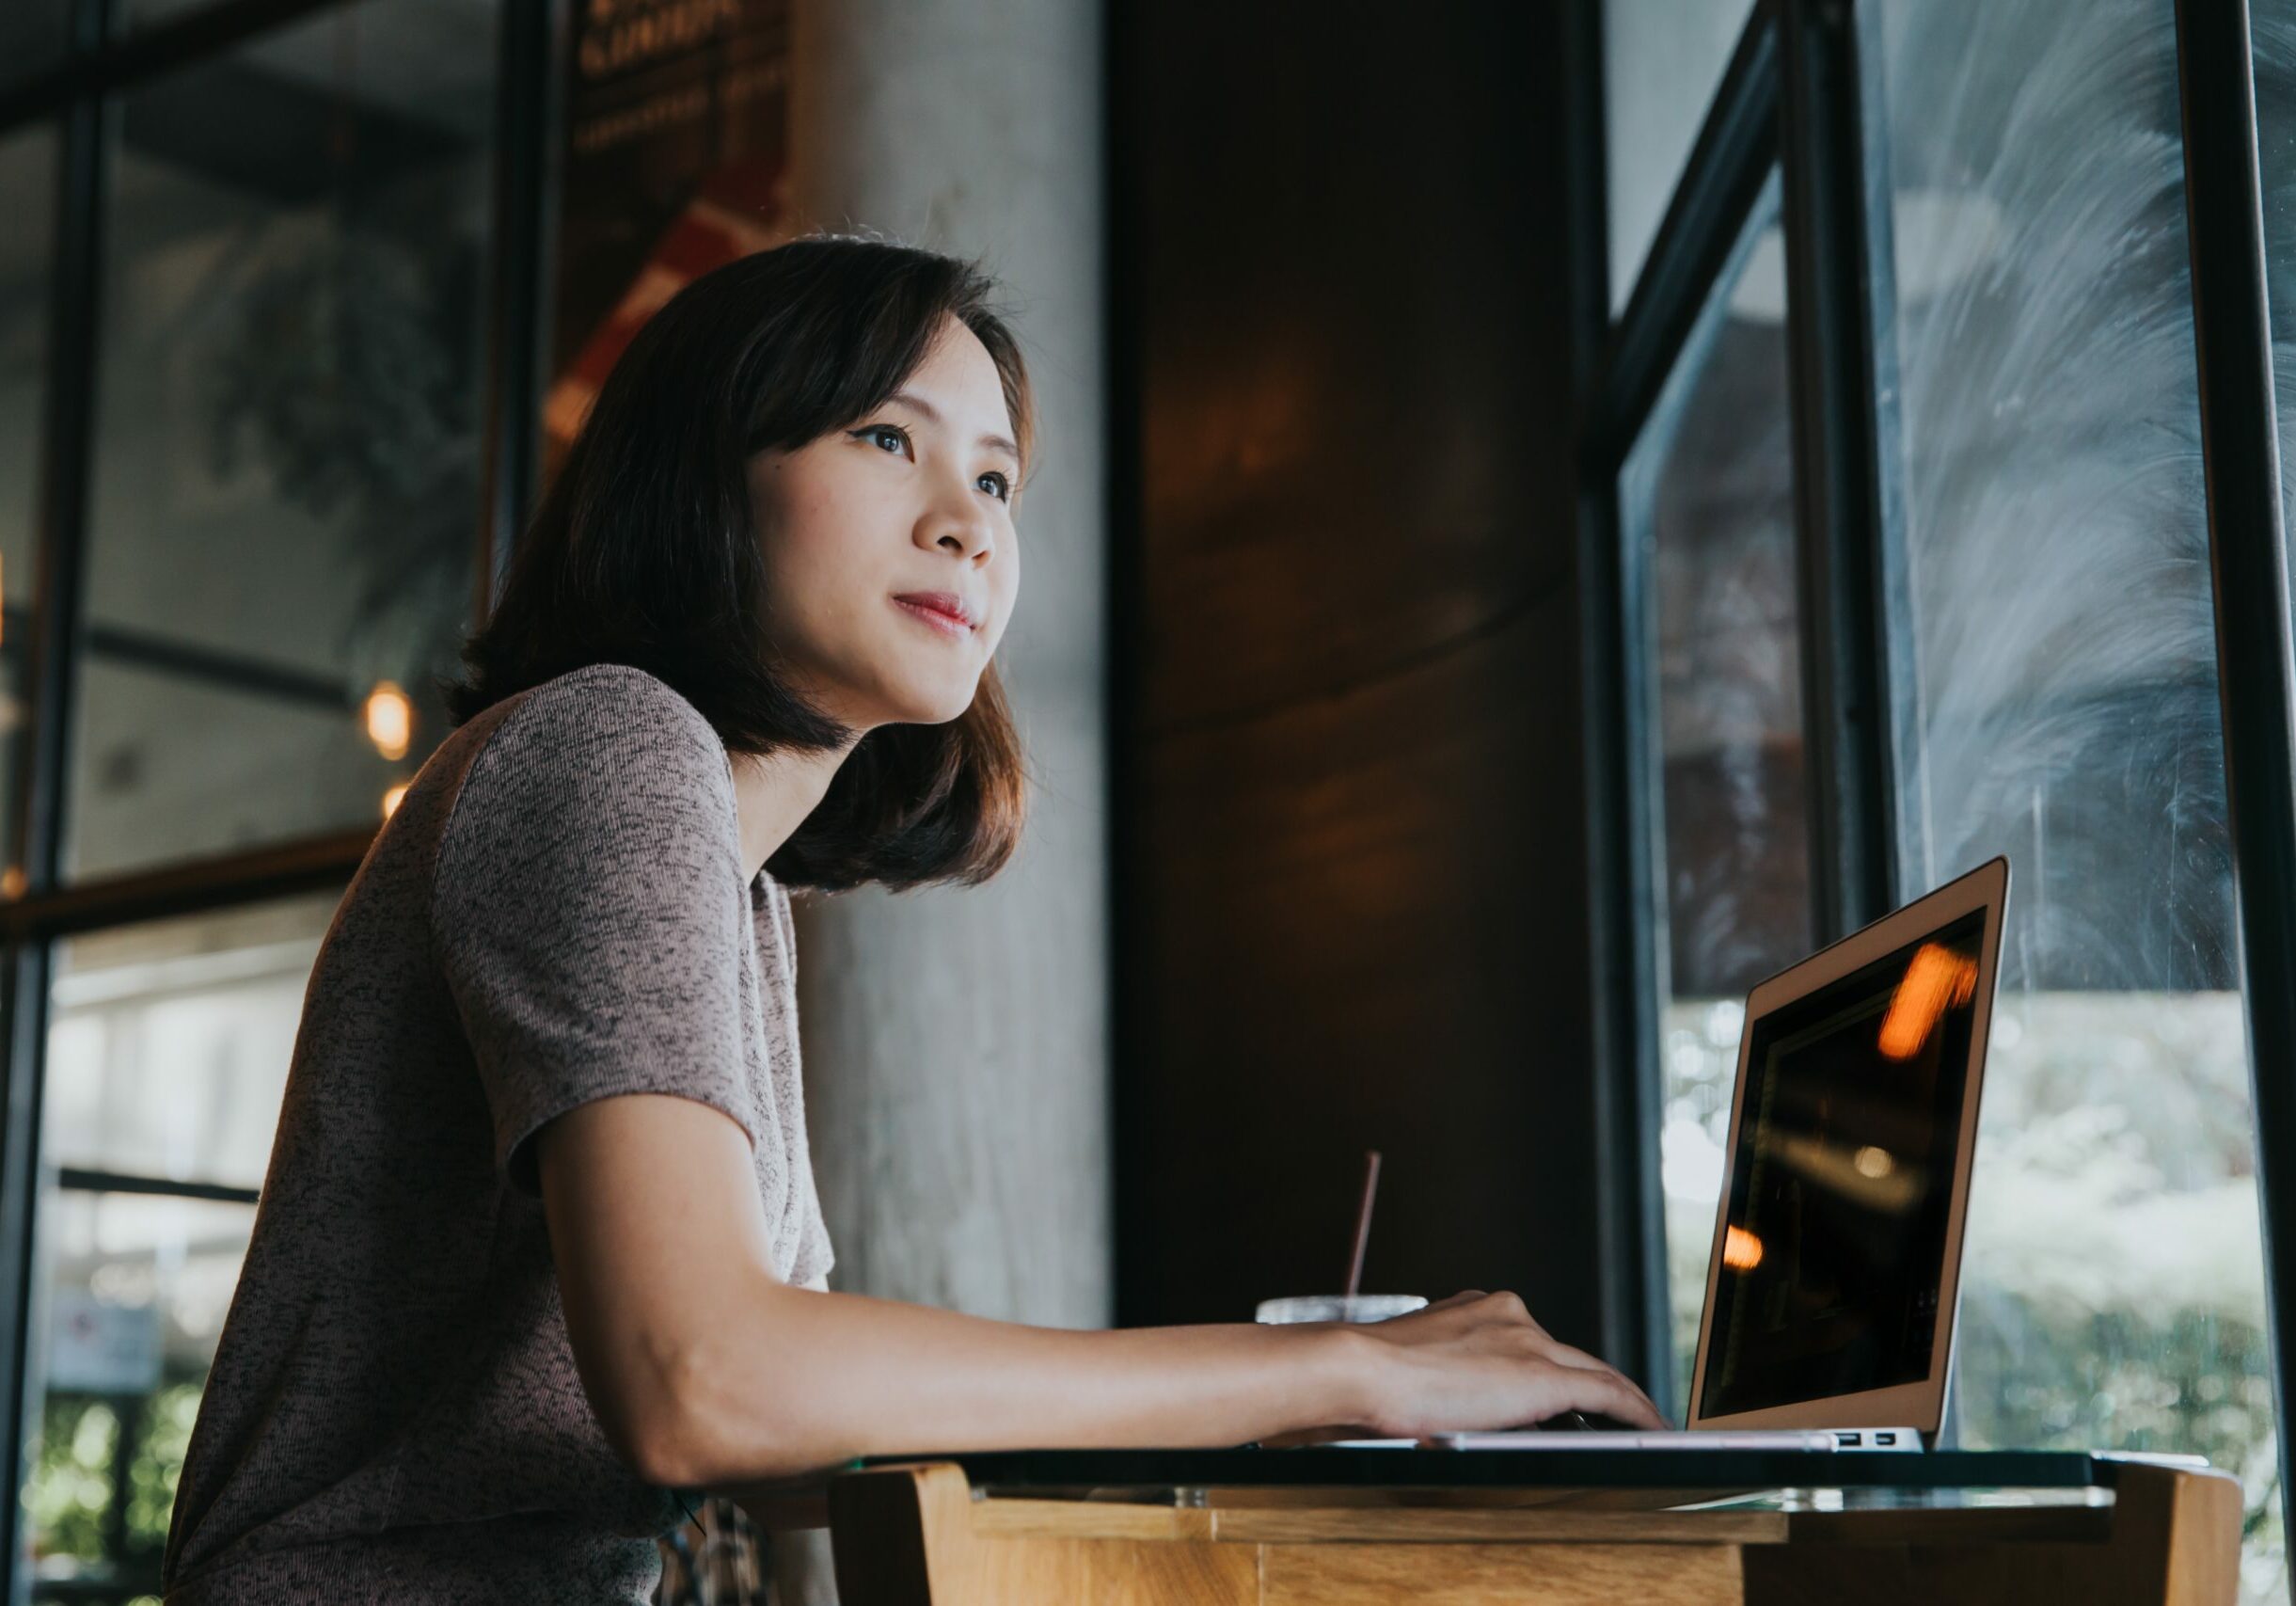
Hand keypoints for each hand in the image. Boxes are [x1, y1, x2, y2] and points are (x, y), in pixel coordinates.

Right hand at [1340, 1290, 1668, 1437]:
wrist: (1359, 1370)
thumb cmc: (1368, 1380)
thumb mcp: (1412, 1366)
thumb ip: (1442, 1373)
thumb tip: (1447, 1404)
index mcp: (1476, 1310)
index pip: (1532, 1343)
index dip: (1554, 1367)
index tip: (1566, 1390)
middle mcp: (1509, 1316)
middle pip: (1568, 1354)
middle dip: (1596, 1384)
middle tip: (1620, 1411)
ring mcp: (1527, 1341)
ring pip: (1592, 1371)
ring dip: (1619, 1399)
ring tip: (1641, 1422)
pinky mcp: (1543, 1375)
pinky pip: (1607, 1392)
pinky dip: (1634, 1410)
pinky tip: (1652, 1427)